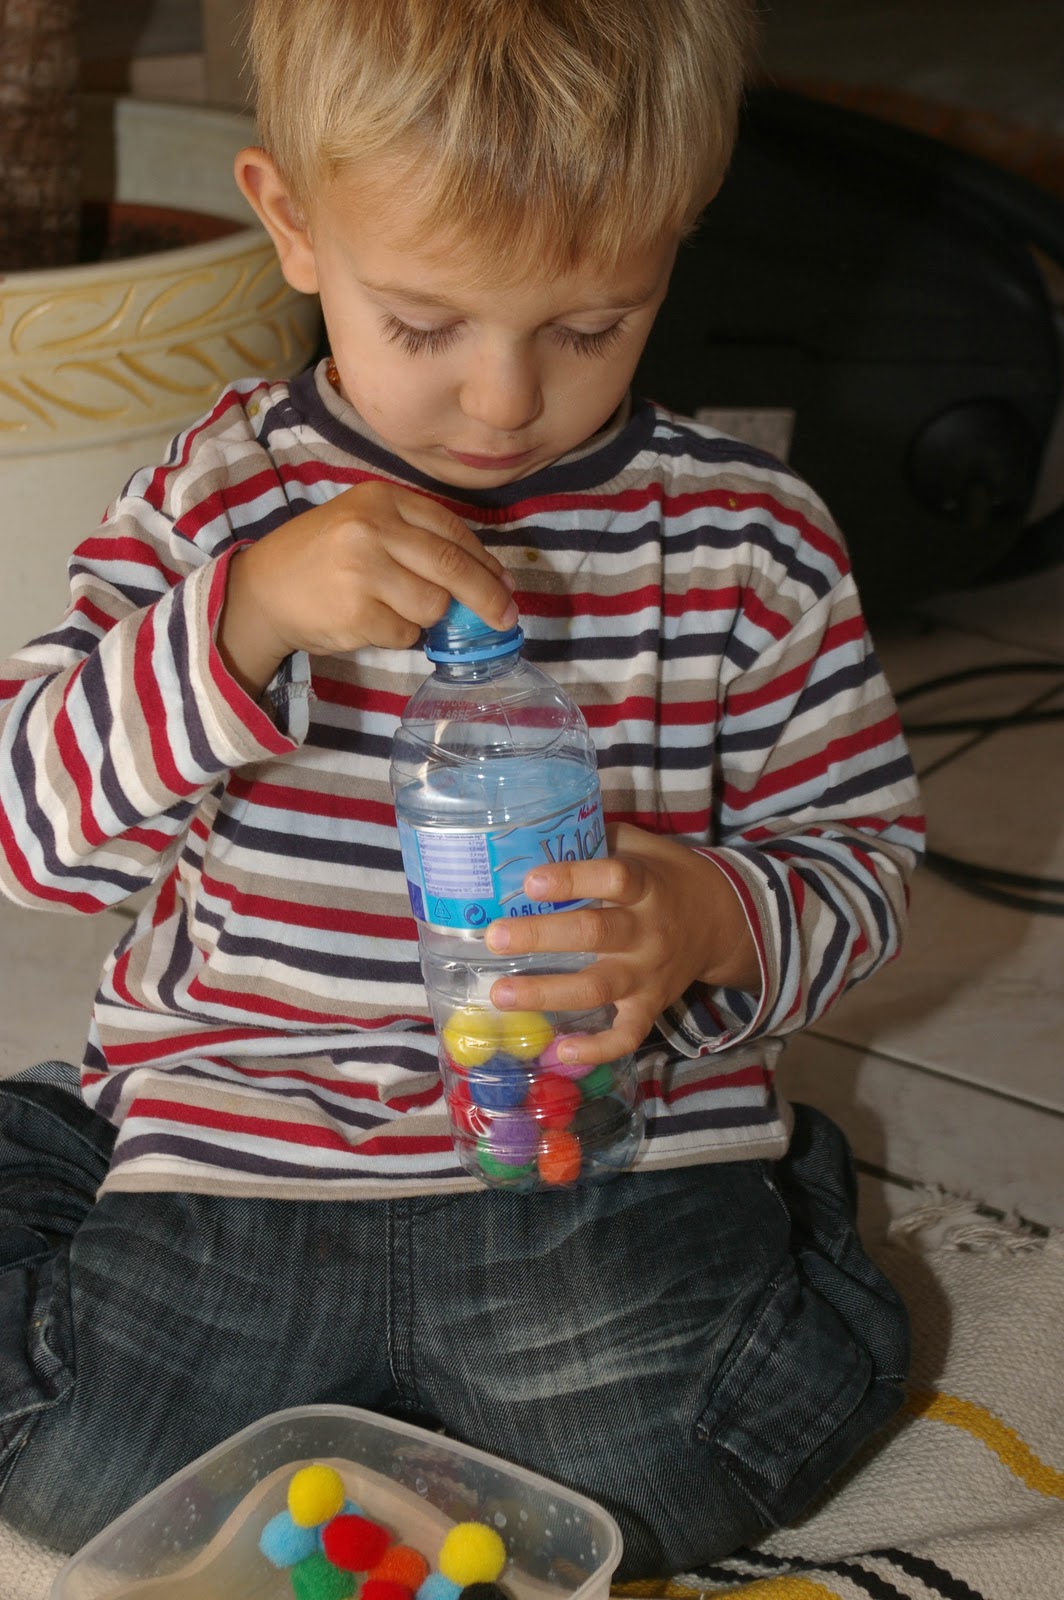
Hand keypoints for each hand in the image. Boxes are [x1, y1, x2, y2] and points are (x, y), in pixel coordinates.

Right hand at [217, 480, 515, 696]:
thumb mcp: (365, 525)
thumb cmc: (322, 557)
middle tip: (506, 618)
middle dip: (487, 597)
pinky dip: (400, 635)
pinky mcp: (356, 613)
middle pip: (452, 568)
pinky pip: (406, 633)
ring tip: (397, 609)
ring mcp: (363, 572)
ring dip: (429, 617)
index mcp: (381, 499)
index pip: (452, 531)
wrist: (263, 588)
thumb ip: (418, 540)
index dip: (485, 563)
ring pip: (433, 605)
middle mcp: (372, 529)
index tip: (505, 585)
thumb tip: (489, 579)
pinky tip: (373, 622)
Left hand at [483, 822, 761, 1067]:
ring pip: (599, 988)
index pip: (613, 878)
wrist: (722, 921)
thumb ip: (597, 836)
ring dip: (548, 993)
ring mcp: (649, 974)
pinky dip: (597, 1049)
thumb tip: (536, 822)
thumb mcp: (642, 846)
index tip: (531, 881)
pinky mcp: (651, 1006)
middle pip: (595, 934)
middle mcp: (647, 931)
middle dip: (542, 936)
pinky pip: (627, 1035)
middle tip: (496, 937)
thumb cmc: (665, 877)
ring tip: (501, 994)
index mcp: (646, 884)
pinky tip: (560, 1051)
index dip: (573, 878)